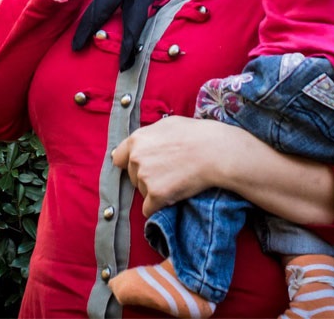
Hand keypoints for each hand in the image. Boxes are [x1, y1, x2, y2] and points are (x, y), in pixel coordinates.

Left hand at [111, 116, 229, 216]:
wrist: (215, 151)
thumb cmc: (196, 135)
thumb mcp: (167, 125)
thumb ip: (148, 136)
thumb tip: (137, 146)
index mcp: (136, 140)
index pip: (118, 158)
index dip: (130, 164)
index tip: (142, 168)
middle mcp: (136, 158)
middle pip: (132, 177)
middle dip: (146, 178)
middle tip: (168, 172)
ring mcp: (144, 177)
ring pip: (142, 192)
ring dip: (155, 191)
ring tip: (176, 180)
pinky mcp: (156, 194)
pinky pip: (149, 208)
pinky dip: (159, 207)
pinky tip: (173, 196)